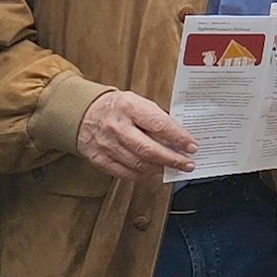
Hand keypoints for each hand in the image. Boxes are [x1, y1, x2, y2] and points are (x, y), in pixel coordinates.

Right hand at [74, 88, 195, 179]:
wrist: (84, 113)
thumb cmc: (117, 107)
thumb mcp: (137, 102)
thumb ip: (156, 117)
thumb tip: (179, 136)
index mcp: (129, 107)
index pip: (159, 125)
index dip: (179, 138)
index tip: (192, 146)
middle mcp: (117, 126)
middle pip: (149, 149)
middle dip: (173, 159)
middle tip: (188, 164)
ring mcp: (107, 145)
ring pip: (138, 164)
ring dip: (160, 169)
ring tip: (173, 168)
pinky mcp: (99, 159)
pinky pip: (125, 173)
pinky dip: (142, 174)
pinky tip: (153, 171)